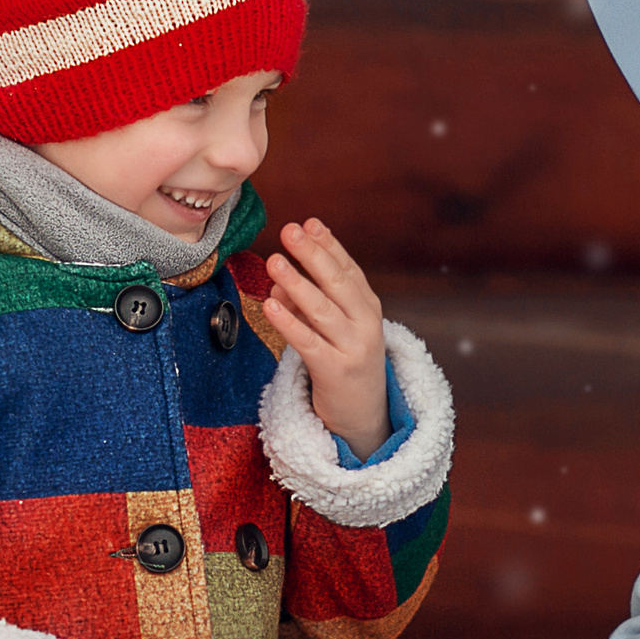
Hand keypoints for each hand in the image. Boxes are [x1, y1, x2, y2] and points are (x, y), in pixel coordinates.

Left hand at [262, 218, 388, 456]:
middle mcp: (365, 324)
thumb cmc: (344, 363)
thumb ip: (308, 304)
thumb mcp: (333, 329)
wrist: (364, 415)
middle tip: (290, 231)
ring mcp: (353, 348)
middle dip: (312, 255)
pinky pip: (307, 343)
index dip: (328, 245)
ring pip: (321, 310)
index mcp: (368, 308)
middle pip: (337, 283)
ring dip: (296, 283)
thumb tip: (278, 283)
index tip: (309, 223)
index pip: (348, 269)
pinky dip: (289, 322)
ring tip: (274, 261)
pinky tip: (271, 305)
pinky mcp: (335, 372)